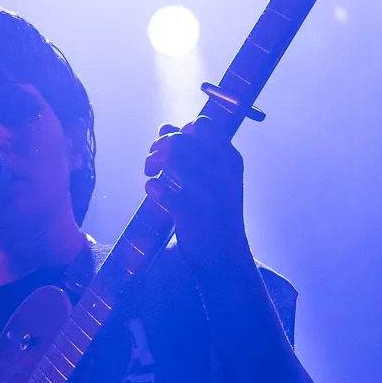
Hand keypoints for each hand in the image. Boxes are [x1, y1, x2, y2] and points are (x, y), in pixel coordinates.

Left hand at [144, 119, 250, 265]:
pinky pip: (158, 186)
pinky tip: (154, 192)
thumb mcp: (218, 180)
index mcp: (231, 160)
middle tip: (153, 162)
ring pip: (169, 157)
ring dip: (151, 161)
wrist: (225, 256)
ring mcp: (207, 191)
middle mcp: (222, 172)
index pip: (202, 125)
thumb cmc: (218, 215)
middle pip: (179, 139)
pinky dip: (151, 186)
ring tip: (150, 173)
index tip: (174, 146)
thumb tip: (164, 128)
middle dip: (158, 146)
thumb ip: (195, 153)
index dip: (181, 131)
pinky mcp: (189, 212)